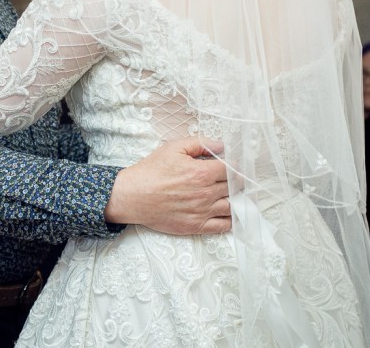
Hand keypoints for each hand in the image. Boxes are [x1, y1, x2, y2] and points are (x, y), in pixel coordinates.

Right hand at [104, 137, 230, 234]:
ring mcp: (202, 211)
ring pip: (232, 206)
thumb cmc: (151, 171)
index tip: (232, 166)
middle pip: (235, 188)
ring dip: (234, 199)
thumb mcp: (174, 147)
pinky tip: (227, 213)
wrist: (133, 196)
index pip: (232, 170)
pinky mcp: (196, 226)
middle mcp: (206, 193)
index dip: (235, 166)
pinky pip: (223, 226)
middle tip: (232, 179)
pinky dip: (230, 220)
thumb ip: (200, 143)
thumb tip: (221, 145)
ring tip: (229, 195)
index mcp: (202, 173)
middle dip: (236, 181)